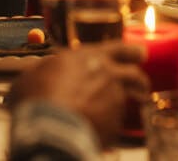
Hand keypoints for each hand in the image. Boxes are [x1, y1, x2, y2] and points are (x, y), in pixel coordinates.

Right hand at [8, 43, 148, 146]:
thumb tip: (43, 74)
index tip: (139, 54)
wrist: (49, 125)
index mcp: (91, 57)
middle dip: (139, 80)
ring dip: (123, 104)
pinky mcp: (115, 123)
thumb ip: (49, 70)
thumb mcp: (36, 73)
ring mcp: (114, 99)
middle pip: (134, 75)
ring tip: (121, 111)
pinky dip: (110, 125)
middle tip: (141, 86)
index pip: (119, 48)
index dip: (131, 51)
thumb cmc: (39, 96)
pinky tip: (100, 130)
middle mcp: (108, 75)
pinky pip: (116, 123)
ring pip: (126, 100)